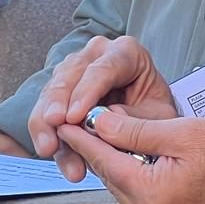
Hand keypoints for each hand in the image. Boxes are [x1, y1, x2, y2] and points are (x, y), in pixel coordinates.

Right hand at [29, 36, 175, 180]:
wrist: (148, 120)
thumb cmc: (155, 114)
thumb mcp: (159, 117)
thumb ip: (136, 119)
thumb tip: (103, 123)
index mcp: (125, 52)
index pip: (103, 69)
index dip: (86, 92)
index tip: (74, 117)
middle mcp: (95, 54)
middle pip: (69, 75)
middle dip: (57, 103)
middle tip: (54, 126)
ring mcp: (74, 69)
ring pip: (51, 92)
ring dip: (47, 123)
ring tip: (49, 148)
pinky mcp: (60, 89)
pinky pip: (45, 109)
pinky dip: (45, 132)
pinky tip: (50, 150)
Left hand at [58, 109, 204, 203]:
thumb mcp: (185, 132)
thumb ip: (136, 131)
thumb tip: (99, 122)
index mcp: (155, 196)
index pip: (105, 161)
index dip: (82, 137)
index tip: (63, 119)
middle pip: (112, 179)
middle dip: (96, 150)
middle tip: (80, 122)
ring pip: (126, 190)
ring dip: (115, 164)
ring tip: (104, 135)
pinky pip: (144, 200)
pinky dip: (135, 178)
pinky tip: (133, 158)